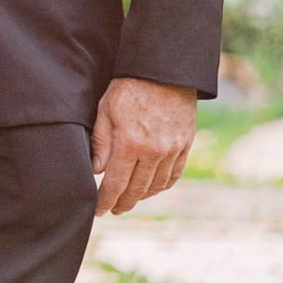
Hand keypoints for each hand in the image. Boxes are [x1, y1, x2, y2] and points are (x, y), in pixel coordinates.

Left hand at [92, 77, 196, 215]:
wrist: (163, 72)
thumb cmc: (128, 88)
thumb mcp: (105, 111)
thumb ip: (101, 143)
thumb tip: (97, 171)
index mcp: (130, 143)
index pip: (115, 183)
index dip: (106, 200)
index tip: (99, 210)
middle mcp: (154, 151)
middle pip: (137, 189)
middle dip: (123, 203)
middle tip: (113, 210)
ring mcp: (172, 150)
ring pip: (156, 185)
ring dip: (142, 196)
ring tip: (129, 200)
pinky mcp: (185, 145)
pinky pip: (174, 174)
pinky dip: (162, 186)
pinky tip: (152, 189)